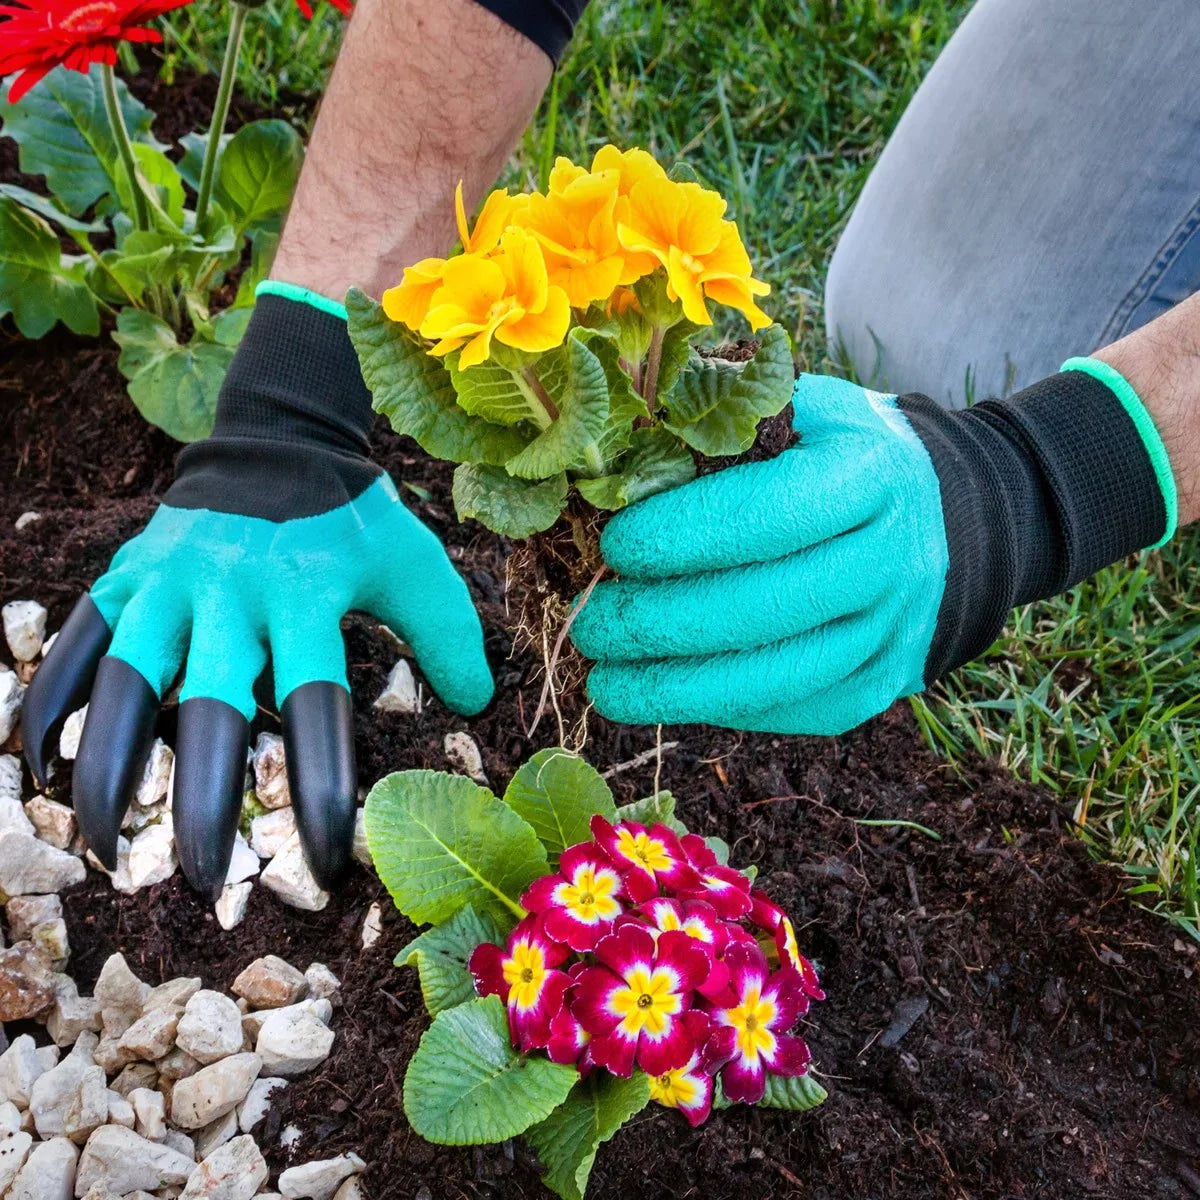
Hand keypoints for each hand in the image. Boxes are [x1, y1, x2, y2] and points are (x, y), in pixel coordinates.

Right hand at [22, 288, 492, 896]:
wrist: (278, 439)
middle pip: (210, 710)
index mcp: (305, 597)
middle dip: (204, 802)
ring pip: (125, 684)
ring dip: (109, 768)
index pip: (315, 707)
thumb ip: (448, 632)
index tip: (328, 861)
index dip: (321, 789)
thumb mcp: (415, 565)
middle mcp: (229, 594)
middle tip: (208, 878)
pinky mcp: (125, 575)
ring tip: (103, 846)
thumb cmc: (355, 518)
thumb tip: (476, 705)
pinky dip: (52, 703)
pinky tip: (41, 768)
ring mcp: (167, 583)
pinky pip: (77, 644)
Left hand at [571, 363, 1174, 733]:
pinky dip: (722, 708)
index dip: (683, 536)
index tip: (613, 547)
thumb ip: (726, 422)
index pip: (768, 514)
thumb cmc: (838, 454)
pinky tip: (665, 695)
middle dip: (661, 624)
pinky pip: (795, 709)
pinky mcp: (881, 684)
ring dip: (678, 689)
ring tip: (604, 683)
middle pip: (765, 607)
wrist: (937, 516)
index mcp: (870, 474)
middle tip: (589, 626)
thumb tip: (618, 460)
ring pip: (778, 677)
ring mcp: (894, 631)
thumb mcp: (801, 410)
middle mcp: (893, 559)